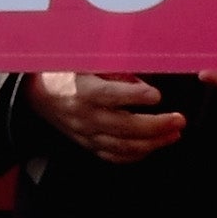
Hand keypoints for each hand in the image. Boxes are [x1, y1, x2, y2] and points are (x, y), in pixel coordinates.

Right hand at [23, 71, 184, 163]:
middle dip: (156, 125)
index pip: (110, 95)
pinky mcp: (87, 144)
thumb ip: (113, 68)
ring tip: (174, 134)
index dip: (135, 96)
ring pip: (123, 146)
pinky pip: (114, 156)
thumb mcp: (86, 61)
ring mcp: (86, 134)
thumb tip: (141, 80)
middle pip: (124, 126)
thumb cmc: (66, 72)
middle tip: (179, 120)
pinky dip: (136, 155)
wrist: (38, 94)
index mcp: (82, 90)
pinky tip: (152, 147)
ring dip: (153, 143)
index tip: (156, 95)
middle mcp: (84, 116)